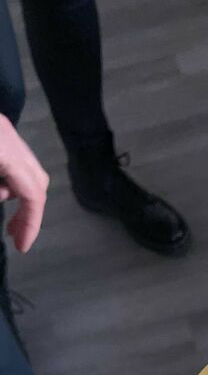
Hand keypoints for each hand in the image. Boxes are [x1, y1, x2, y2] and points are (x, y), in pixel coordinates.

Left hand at [0, 113, 48, 252]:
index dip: (31, 224)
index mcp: (4, 148)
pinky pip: (11, 157)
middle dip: (29, 210)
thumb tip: (5, 200)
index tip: (21, 246)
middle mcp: (9, 136)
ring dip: (16, 192)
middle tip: (14, 233)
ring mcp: (2, 128)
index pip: (33, 193)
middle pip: (37, 179)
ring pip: (24, 167)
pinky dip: (7, 176)